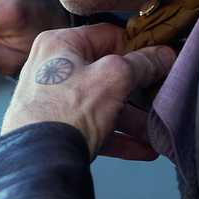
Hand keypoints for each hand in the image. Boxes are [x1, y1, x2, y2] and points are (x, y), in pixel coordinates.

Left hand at [0, 23, 175, 157]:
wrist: (35, 162)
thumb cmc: (63, 114)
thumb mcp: (113, 79)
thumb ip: (142, 64)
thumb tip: (162, 55)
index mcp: (60, 44)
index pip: (108, 35)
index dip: (137, 48)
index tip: (159, 62)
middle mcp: (53, 68)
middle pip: (107, 73)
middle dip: (139, 92)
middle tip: (160, 98)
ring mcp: (53, 100)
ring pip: (103, 104)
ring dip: (134, 119)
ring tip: (157, 132)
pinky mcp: (56, 129)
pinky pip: (94, 127)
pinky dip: (119, 137)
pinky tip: (144, 148)